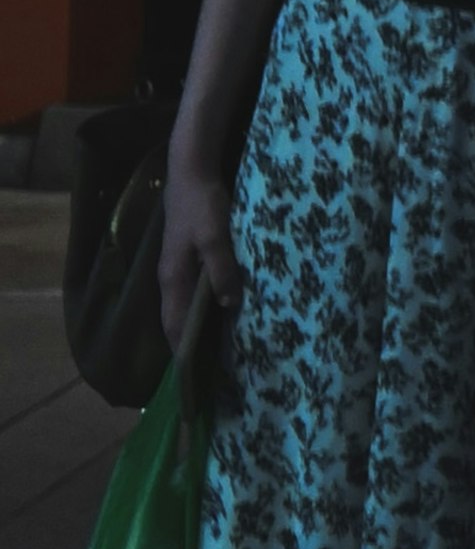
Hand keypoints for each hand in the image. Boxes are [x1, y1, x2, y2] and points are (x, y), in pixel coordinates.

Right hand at [158, 147, 237, 354]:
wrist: (191, 171)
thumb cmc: (203, 205)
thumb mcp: (215, 238)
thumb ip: (221, 271)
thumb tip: (230, 305)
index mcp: (172, 279)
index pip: (174, 326)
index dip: (182, 351)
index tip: (195, 377)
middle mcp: (170, 279)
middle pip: (177, 320)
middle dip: (191, 343)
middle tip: (213, 367)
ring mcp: (177, 267)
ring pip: (185, 305)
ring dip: (198, 324)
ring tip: (220, 346)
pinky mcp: (188, 255)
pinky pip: (193, 290)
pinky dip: (204, 305)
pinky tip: (223, 309)